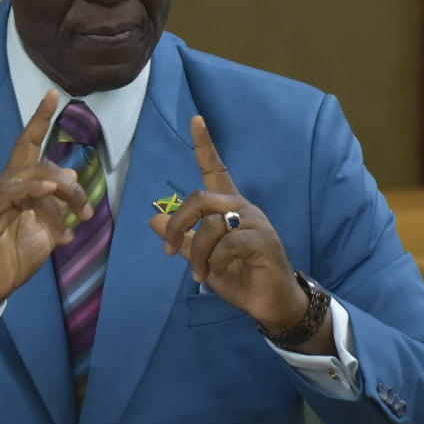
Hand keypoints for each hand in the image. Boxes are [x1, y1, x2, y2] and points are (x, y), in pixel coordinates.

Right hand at [0, 90, 92, 333]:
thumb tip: (74, 177)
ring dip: (59, 194)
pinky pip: (10, 194)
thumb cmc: (15, 257)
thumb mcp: (47, 227)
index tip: (54, 95)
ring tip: (78, 213)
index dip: (39, 119)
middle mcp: (2, 185)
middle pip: (39, 164)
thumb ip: (58, 203)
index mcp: (17, 185)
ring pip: (29, 177)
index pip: (27, 144)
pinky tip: (47, 191)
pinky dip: (31, 190)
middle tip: (87, 211)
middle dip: (69, 185)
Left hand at [149, 115, 314, 337]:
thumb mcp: (202, 258)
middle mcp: (243, 207)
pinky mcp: (263, 241)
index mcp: (229, 207)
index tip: (196, 119)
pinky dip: (216, 261)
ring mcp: (255, 223)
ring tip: (200, 275)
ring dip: (198, 254)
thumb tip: (153, 219)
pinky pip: (228, 244)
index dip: (205, 145)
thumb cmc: (239, 277)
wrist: (270, 304)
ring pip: (211, 225)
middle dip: (178, 225)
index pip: (216, 169)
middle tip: (170, 251)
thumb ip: (183, 238)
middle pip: (200, 198)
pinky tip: (219, 272)